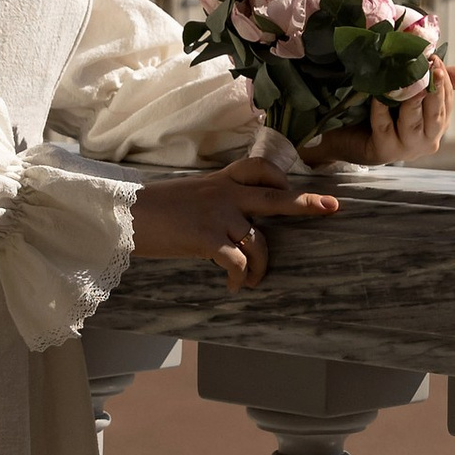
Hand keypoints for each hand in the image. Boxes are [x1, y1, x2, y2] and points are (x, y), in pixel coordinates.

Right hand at [129, 152, 341, 290]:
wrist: (123, 216)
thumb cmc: (151, 210)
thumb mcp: (188, 194)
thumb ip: (212, 200)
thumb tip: (228, 221)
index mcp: (220, 181)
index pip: (258, 167)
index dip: (279, 176)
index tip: (288, 185)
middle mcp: (225, 194)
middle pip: (275, 197)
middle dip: (306, 203)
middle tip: (332, 207)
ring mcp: (219, 215)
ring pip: (259, 242)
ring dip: (261, 266)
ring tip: (254, 279)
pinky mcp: (208, 239)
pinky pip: (238, 262)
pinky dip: (242, 277)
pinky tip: (236, 286)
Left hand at [306, 56, 454, 167]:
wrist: (346, 137)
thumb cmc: (380, 113)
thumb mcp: (408, 94)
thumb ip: (432, 83)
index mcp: (436, 125)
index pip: (446, 101)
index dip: (443, 80)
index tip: (435, 57)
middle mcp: (427, 140)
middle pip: (436, 114)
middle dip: (436, 90)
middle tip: (433, 66)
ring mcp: (406, 148)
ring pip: (414, 123)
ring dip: (413, 101)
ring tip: (412, 81)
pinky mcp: (383, 151)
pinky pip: (384, 127)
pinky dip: (382, 110)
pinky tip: (378, 95)